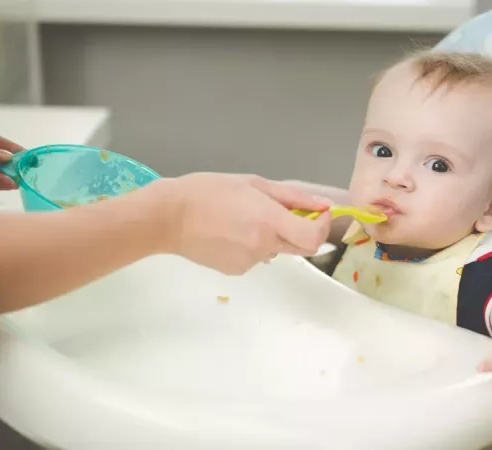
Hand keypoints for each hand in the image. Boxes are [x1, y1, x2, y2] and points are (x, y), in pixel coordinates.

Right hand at [162, 173, 332, 274]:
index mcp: (269, 222)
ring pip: (275, 250)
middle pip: (300, 248)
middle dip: (300, 231)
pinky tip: (230, 232)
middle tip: (279, 212)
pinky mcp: (236, 271)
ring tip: (241, 218)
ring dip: (270, 236)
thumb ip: (292, 197)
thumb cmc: (208, 191)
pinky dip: (252, 245)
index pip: (313, 238)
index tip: (318, 214)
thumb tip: (323, 205)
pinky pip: (256, 257)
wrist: (168, 218)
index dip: (322, 227)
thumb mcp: (253, 184)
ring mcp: (250, 262)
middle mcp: (263, 246)